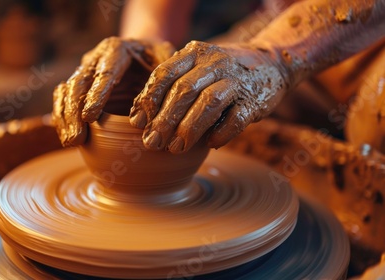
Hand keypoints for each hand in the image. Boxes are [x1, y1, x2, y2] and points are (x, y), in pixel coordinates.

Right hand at [51, 37, 173, 146]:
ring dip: (65, 118)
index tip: (90, 117)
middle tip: (77, 138)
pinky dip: (62, 120)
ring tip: (71, 142)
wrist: (145, 55)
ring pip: (66, 91)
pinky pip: (63, 101)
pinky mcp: (78, 87)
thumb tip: (161, 103)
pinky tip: (67, 138)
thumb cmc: (158, 60)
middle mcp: (95, 58)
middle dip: (75, 112)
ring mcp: (84, 72)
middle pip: (79, 83)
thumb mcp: (167, 62)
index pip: (105, 72)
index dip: (96, 95)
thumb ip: (164, 78)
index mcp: (116, 49)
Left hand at [129, 40, 287, 152]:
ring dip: (189, 128)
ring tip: (175, 149)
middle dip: (165, 119)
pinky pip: (235, 118)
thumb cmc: (219, 74)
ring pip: (209, 102)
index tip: (138, 122)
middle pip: (184, 90)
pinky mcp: (254, 99)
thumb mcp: (194, 69)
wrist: (270, 64)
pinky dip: (220, 133)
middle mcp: (214, 62)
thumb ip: (169, 87)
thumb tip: (139, 119)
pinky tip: (209, 144)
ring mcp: (236, 80)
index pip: (165, 73)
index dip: (148, 99)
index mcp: (193, 53)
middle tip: (152, 143)